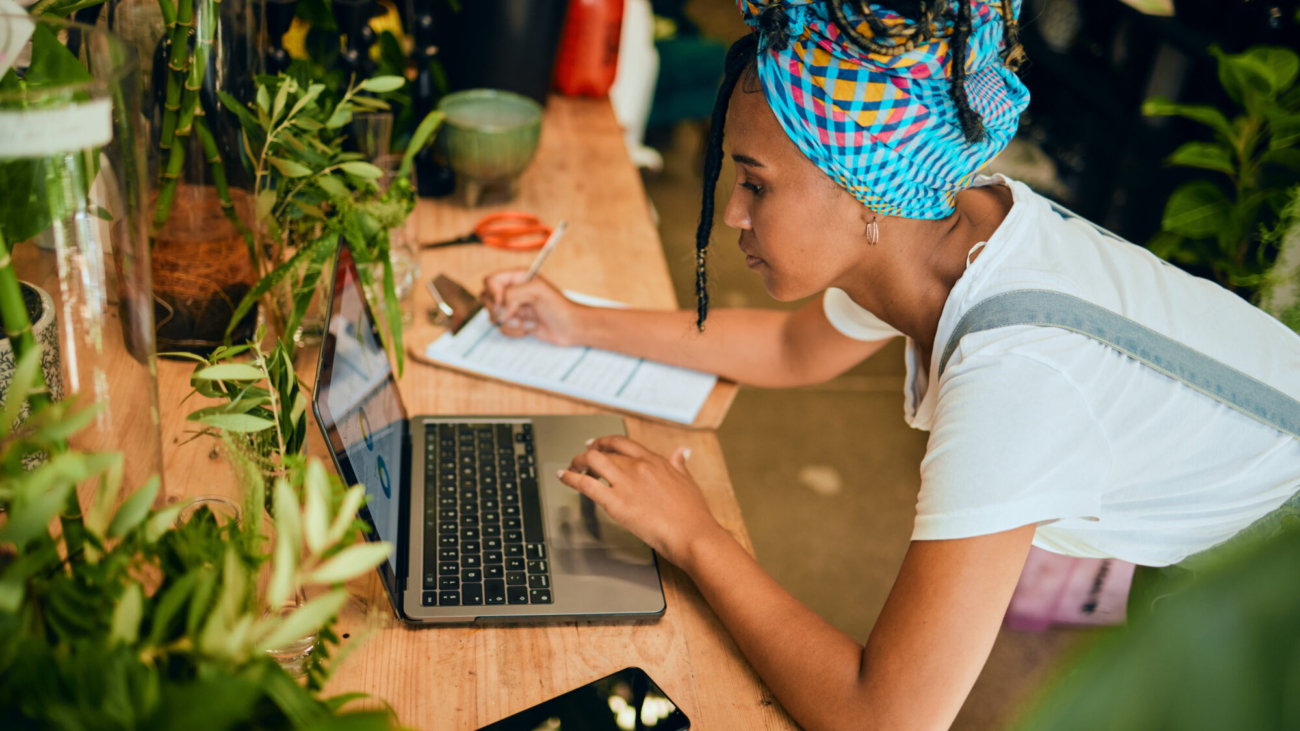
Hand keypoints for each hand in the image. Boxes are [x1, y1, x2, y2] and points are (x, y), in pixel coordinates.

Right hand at [481, 270, 584, 345]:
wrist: (571, 328)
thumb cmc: (559, 307)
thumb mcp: (536, 291)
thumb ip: (512, 294)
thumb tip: (499, 308)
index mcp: (518, 277)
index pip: (490, 281)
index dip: (493, 292)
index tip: (502, 302)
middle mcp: (513, 291)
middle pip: (486, 298)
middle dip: (499, 310)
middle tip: (514, 314)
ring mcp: (513, 308)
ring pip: (493, 316)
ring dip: (510, 323)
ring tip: (526, 322)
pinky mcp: (516, 323)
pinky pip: (503, 329)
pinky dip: (515, 331)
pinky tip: (531, 327)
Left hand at [556, 435, 727, 568]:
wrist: (692, 534)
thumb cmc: (693, 514)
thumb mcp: (688, 481)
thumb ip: (679, 464)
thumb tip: (681, 451)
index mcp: (654, 461)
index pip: (623, 443)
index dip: (605, 441)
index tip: (597, 444)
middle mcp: (638, 466)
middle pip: (604, 450)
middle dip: (588, 453)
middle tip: (580, 458)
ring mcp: (626, 483)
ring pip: (592, 460)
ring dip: (577, 462)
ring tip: (570, 469)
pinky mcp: (616, 502)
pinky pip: (585, 484)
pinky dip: (570, 478)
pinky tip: (563, 477)